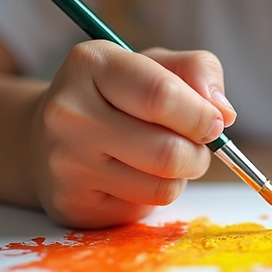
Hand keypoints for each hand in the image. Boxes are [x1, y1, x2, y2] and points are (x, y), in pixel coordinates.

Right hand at [28, 41, 235, 227]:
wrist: (47, 138)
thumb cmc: (116, 96)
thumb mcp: (155, 65)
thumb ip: (197, 71)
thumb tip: (224, 112)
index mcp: (92, 64)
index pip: (162, 95)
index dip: (202, 115)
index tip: (215, 122)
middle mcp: (71, 113)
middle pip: (168, 151)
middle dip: (199, 153)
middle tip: (197, 146)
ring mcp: (66, 161)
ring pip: (162, 186)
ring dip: (181, 176)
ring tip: (166, 158)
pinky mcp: (72, 201)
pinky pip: (143, 207)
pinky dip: (155, 194)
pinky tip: (136, 175)